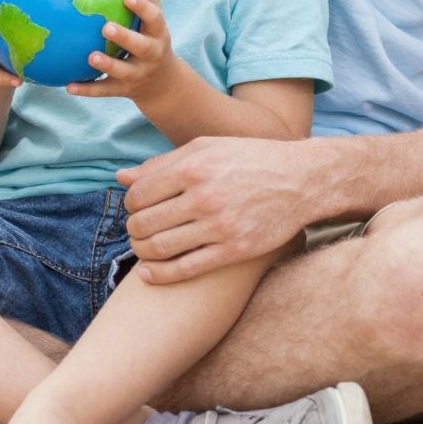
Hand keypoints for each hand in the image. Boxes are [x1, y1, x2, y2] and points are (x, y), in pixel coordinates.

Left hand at [65, 0, 175, 102]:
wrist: (163, 84)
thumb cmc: (153, 40)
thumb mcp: (156, 21)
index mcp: (157, 34)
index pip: (154, 18)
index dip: (142, 8)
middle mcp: (151, 55)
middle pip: (141, 46)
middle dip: (125, 37)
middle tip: (106, 27)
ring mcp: (137, 74)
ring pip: (122, 71)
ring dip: (106, 65)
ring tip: (90, 56)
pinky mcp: (123, 90)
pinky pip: (104, 90)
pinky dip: (87, 89)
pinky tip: (68, 86)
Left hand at [116, 136, 313, 282]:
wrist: (301, 180)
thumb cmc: (250, 159)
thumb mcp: (207, 148)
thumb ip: (163, 163)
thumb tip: (121, 178)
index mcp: (194, 167)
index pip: (139, 194)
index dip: (131, 204)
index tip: (138, 207)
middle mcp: (204, 197)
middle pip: (144, 222)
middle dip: (133, 229)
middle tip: (139, 230)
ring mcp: (220, 226)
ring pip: (159, 248)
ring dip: (141, 252)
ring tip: (144, 248)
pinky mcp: (234, 250)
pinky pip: (185, 269)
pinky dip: (159, 275)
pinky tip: (149, 274)